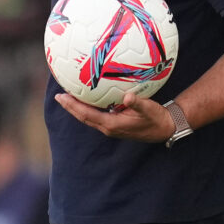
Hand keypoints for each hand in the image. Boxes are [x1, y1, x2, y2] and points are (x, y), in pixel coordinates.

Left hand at [54, 90, 174, 142]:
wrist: (165, 128)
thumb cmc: (157, 118)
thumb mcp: (149, 109)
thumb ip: (137, 102)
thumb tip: (127, 96)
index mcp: (112, 124)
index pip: (87, 115)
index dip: (74, 106)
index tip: (63, 97)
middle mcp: (108, 128)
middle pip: (84, 117)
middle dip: (70, 107)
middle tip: (59, 96)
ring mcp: (111, 127)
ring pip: (89, 117)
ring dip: (77, 108)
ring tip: (67, 97)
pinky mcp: (114, 124)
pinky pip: (96, 116)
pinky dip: (87, 108)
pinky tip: (86, 99)